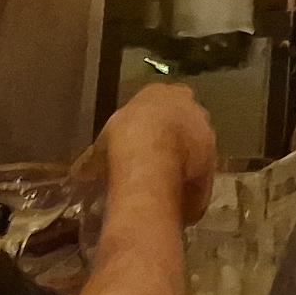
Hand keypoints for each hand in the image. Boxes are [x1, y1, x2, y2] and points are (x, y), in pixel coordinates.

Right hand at [98, 80, 218, 225]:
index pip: (163, 103)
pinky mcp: (215, 163)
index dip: (153, 123)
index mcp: (162, 93)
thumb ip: (97, 156)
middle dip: (175, 140)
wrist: (150, 161)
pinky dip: (189, 187)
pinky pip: (200, 176)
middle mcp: (191, 107)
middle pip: (185, 122)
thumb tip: (80, 174)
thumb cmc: (121, 143)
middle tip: (156, 163)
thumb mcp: (100, 146)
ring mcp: (207, 134)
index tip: (143, 141)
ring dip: (184, 164)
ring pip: (197, 149)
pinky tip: (172, 201)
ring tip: (162, 186)